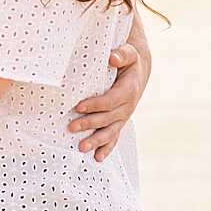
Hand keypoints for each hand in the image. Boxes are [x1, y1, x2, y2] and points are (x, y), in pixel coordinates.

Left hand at [68, 43, 142, 160]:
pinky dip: (106, 148)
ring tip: (81, 148)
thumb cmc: (129, 60)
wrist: (139, 71)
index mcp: (128, 90)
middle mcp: (128, 107)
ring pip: (111, 132)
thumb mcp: (129, 53)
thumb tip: (113, 57)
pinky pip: (114, 137)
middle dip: (90, 124)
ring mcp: (124, 116)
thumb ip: (123, 54)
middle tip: (71, 127)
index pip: (110, 100)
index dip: (95, 104)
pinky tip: (97, 158)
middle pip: (108, 119)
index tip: (78, 107)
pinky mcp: (120, 121)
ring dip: (96, 141)